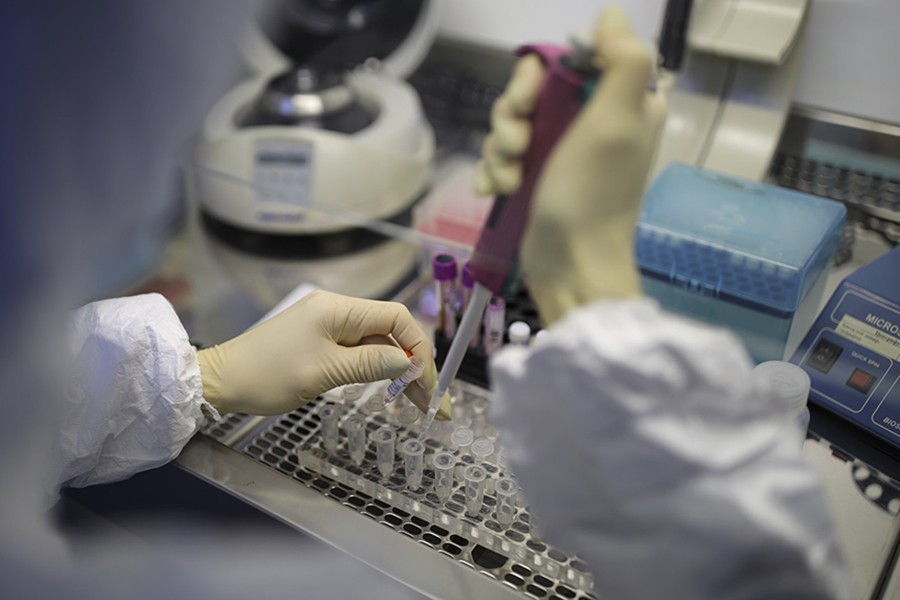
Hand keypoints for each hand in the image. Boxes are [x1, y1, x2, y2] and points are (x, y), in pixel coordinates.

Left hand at [197, 290, 449, 417]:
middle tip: (435, 403)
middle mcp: (337, 312)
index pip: (395, 318)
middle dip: (416, 366)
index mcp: (337, 309)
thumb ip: (368, 365)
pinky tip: (396, 393)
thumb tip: (408, 364)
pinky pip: (361, 355)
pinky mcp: (323, 344)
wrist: (220, 382)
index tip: (428, 380)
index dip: (418, 347)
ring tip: (422, 406)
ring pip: (379, 348)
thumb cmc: (265, 375)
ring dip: (402, 374)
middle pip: (391, 334)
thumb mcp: (321, 373)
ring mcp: (330, 328)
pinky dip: (380, 374)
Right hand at [478, 6, 665, 324]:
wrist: (571, 266)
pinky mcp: (536, 180)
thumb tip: (612, 14)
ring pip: (511, 125)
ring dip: (500, 150)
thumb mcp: (616, 122)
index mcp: (620, 102)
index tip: (528, 97)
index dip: (539, 73)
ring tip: (509, 178)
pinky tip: (493, 192)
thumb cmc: (593, 195)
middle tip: (517, 145)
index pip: (570, 59)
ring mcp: (560, 153)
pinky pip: (502, 158)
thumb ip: (622, 60)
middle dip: (512, 116)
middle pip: (531, 91)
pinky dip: (493, 172)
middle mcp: (591, 123)